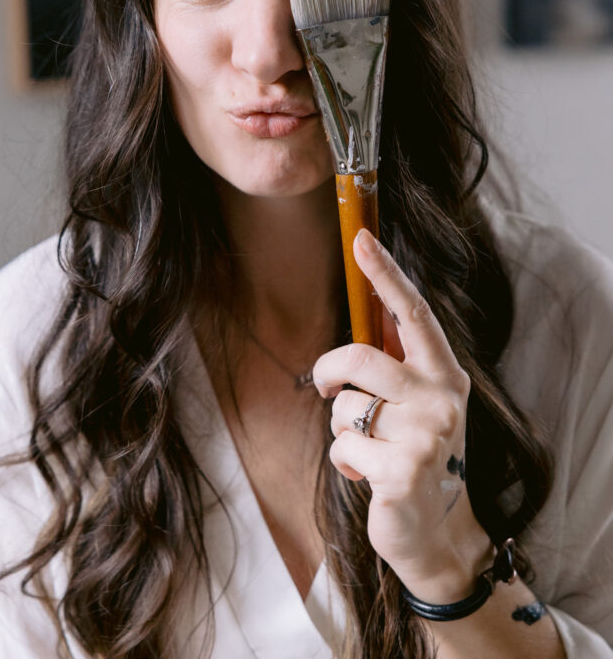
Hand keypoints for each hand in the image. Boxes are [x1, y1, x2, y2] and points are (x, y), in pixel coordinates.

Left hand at [313, 229, 492, 602]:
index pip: (414, 314)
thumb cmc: (414, 454)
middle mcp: (442, 398)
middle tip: (323, 387)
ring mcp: (427, 436)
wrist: (434, 530)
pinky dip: (344, 463)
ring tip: (368, 449)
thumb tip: (360, 323)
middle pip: (361, 358)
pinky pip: (344, 448)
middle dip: (328, 372)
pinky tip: (368, 478)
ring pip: (345, 408)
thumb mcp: (415, 405)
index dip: (387, 275)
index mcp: (444, 374)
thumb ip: (394, 367)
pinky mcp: (404, 472)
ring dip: (342, 429)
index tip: (362, 239)